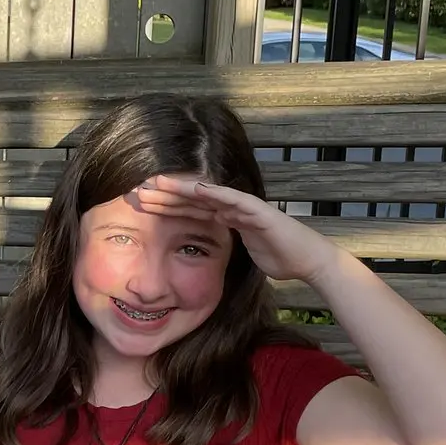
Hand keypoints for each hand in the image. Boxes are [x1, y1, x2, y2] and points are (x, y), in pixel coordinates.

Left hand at [130, 175, 342, 284]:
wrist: (308, 261)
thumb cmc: (280, 258)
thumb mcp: (243, 254)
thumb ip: (226, 248)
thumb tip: (209, 255)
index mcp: (227, 219)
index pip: (191, 211)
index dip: (166, 207)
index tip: (142, 205)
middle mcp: (233, 209)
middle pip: (192, 200)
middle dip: (165, 195)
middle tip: (137, 190)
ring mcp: (245, 207)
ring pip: (208, 195)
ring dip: (182, 189)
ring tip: (157, 183)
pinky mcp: (258, 211)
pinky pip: (233, 200)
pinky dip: (215, 193)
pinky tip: (195, 188)